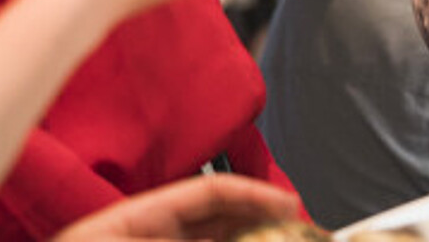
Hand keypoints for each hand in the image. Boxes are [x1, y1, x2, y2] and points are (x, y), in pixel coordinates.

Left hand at [52, 174, 303, 239]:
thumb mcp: (127, 241)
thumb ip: (186, 235)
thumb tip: (238, 229)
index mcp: (143, 216)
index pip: (211, 192)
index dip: (254, 194)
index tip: (290, 205)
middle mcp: (154, 234)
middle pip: (222, 222)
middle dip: (261, 224)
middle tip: (301, 232)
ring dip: (249, 239)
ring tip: (285, 238)